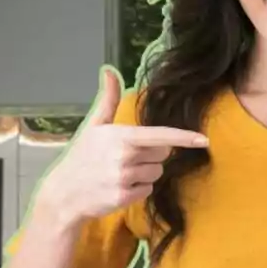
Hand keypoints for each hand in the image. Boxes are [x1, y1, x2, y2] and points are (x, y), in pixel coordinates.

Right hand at [37, 68, 208, 227]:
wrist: (63, 193)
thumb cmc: (82, 156)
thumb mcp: (93, 126)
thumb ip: (109, 99)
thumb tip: (110, 70)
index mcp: (120, 136)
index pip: (159, 136)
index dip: (183, 137)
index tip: (203, 139)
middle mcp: (124, 156)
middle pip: (163, 154)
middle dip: (151, 155)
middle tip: (127, 157)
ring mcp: (124, 178)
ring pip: (157, 173)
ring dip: (145, 174)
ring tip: (120, 173)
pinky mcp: (123, 197)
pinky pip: (148, 190)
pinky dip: (138, 189)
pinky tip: (119, 187)